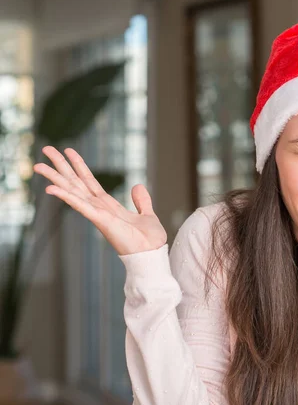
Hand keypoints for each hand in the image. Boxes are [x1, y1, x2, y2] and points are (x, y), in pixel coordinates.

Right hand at [33, 146, 166, 255]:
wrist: (153, 256)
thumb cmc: (149, 241)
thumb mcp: (147, 215)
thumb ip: (141, 201)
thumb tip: (137, 186)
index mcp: (109, 206)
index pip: (90, 182)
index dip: (79, 166)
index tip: (68, 150)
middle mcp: (99, 209)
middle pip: (76, 182)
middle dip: (61, 166)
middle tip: (46, 148)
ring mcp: (98, 215)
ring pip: (73, 192)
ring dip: (56, 178)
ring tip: (38, 165)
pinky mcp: (101, 221)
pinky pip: (81, 206)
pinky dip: (67, 197)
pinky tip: (51, 188)